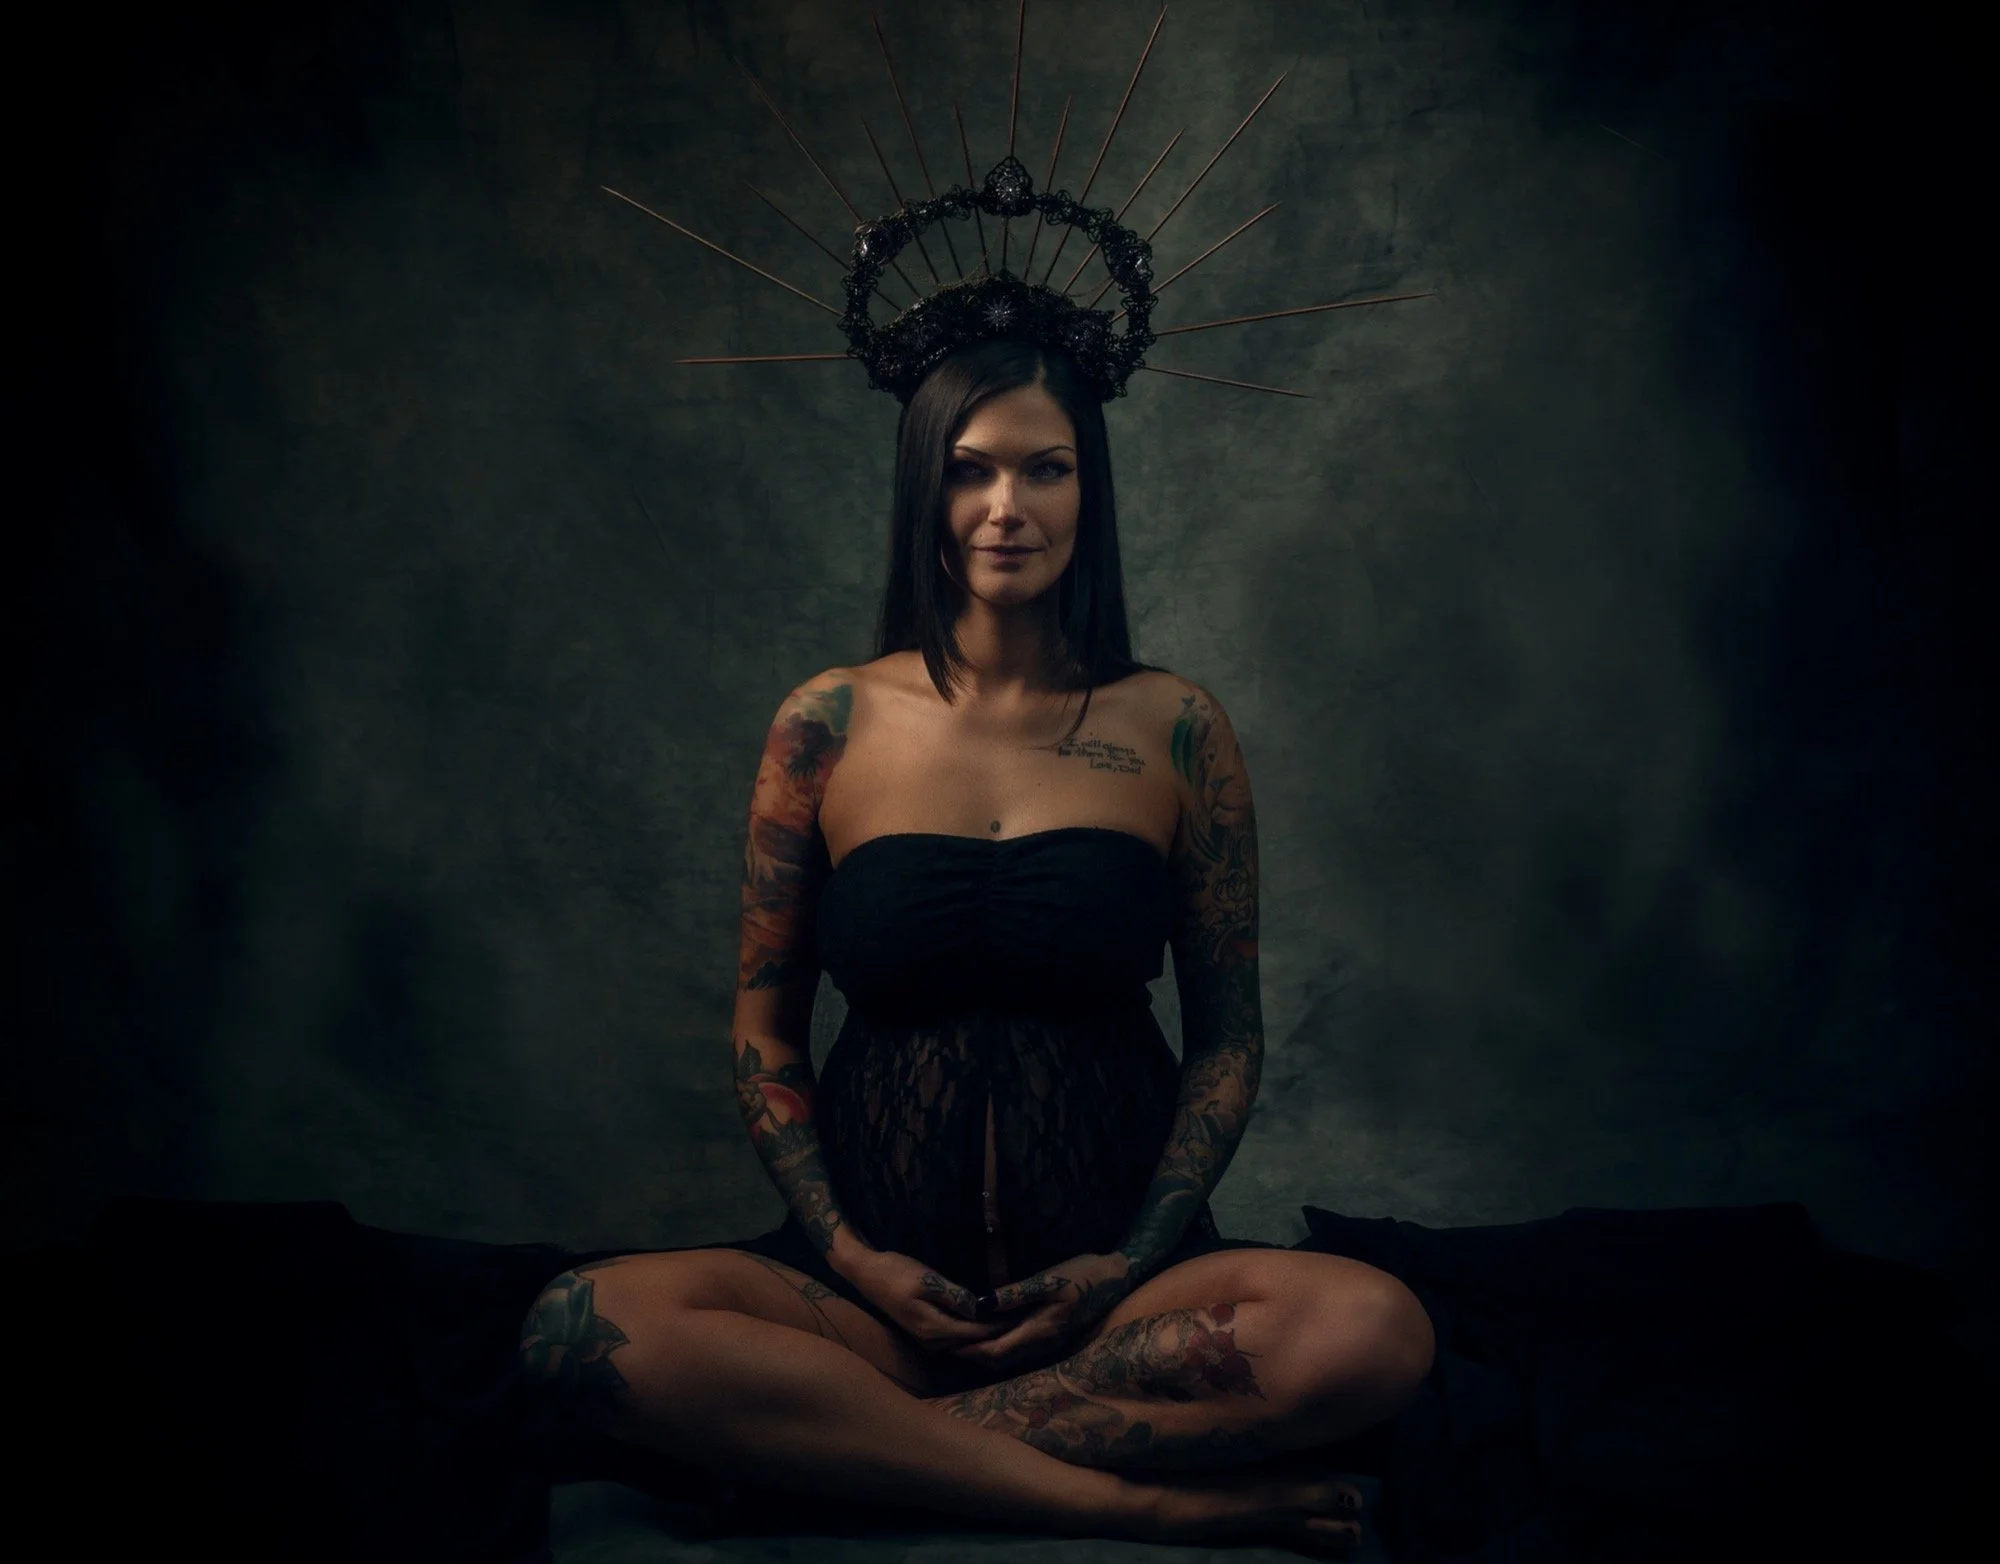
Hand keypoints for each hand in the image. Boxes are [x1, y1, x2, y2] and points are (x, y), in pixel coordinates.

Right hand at [846, 1247, 1012, 1353]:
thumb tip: (982, 1310)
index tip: (1021, 1317)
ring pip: (963, 1341)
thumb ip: (956, 1297)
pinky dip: (970, 1331)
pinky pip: (953, 1337)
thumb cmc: (897, 1272)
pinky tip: (982, 1320)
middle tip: (1021, 1319)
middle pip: (971, 1341)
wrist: (868, 1274)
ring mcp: (926, 1339)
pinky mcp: (924, 1331)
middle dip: (995, 1332)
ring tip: (1007, 1319)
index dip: (999, 1326)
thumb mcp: (929, 1281)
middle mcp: (932, 1341)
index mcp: (933, 1328)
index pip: (975, 1333)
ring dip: (983, 1333)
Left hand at [948, 1251, 1136, 1375]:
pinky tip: (992, 1335)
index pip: (997, 1350)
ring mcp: (1050, 1343)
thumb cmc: (1082, 1273)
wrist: (1115, 1278)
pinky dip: (1001, 1347)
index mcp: (1040, 1329)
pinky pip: (1020, 1351)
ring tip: (963, 1342)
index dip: (972, 1349)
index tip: (948, 1344)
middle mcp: (1044, 1343)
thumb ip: (1017, 1294)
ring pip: (1010, 1358)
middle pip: (1001, 1359)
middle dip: (973, 1354)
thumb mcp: (1050, 1279)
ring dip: (986, 1353)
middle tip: (947, 1346)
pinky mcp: (1053, 1337)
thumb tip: (984, 1304)